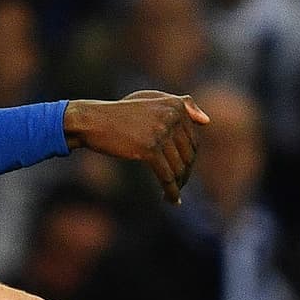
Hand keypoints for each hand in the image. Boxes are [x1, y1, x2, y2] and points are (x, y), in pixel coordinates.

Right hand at [63, 92, 209, 204]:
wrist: (92, 121)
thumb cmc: (119, 113)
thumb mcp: (150, 99)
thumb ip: (181, 105)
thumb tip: (207, 121)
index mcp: (175, 105)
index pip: (192, 140)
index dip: (188, 159)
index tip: (182, 171)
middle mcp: (172, 117)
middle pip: (188, 155)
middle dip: (184, 173)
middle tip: (177, 186)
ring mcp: (161, 133)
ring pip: (178, 167)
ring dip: (178, 185)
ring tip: (172, 195)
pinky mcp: (149, 149)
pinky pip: (166, 175)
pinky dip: (170, 190)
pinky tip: (170, 200)